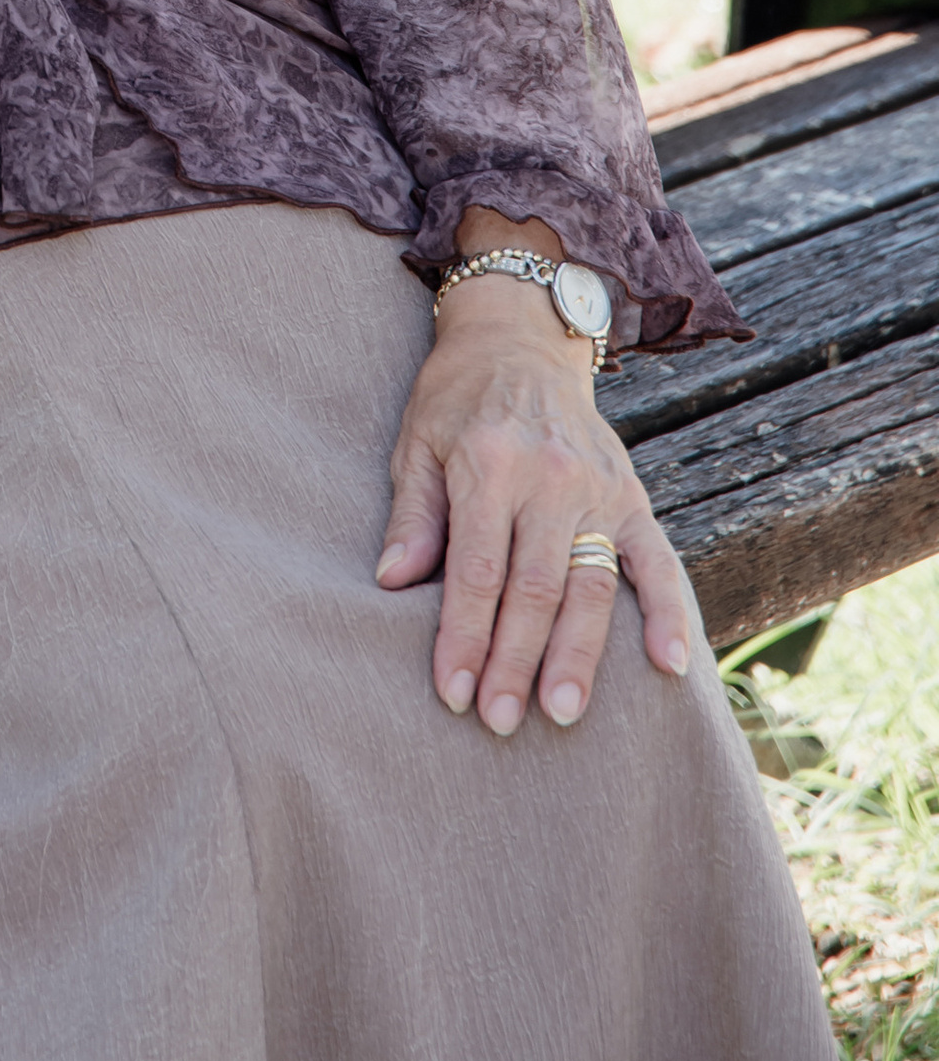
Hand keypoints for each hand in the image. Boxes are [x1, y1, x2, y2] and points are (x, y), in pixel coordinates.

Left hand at [379, 279, 695, 732]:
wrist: (520, 337)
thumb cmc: (456, 398)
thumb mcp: (417, 442)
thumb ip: (412, 516)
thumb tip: (392, 583)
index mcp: (489, 464)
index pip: (477, 571)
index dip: (464, 637)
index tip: (453, 693)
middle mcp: (549, 479)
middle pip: (535, 589)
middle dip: (515, 662)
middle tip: (501, 722)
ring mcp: (597, 489)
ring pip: (592, 588)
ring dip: (579, 657)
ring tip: (564, 714)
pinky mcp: (632, 497)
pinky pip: (657, 562)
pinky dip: (668, 614)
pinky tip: (668, 666)